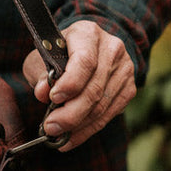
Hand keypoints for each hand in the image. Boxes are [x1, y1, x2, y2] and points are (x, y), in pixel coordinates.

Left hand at [21, 21, 135, 150]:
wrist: (89, 48)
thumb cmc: (59, 52)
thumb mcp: (42, 56)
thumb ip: (41, 73)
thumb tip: (42, 94)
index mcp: (88, 34)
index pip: (84, 61)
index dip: (70, 83)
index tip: (53, 99)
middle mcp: (112, 49)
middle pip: (94, 88)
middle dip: (70, 113)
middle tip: (50, 127)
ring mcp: (124, 70)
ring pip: (102, 105)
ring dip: (78, 125)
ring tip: (57, 135)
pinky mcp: (129, 89)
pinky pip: (108, 114)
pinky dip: (88, 129)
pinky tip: (71, 137)